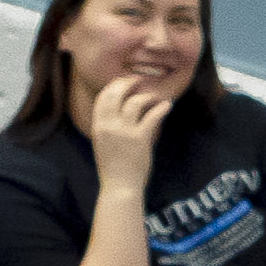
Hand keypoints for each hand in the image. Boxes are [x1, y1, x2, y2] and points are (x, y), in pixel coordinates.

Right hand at [80, 71, 173, 188]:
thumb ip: (110, 124)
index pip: (103, 97)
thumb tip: (124, 107)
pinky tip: (168, 105)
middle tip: (140, 80)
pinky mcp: (140, 138)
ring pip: (136, 102)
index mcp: (97, 125)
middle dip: (128, 83)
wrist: (120, 185)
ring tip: (157, 97)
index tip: (125, 81)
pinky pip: (153, 115)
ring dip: (148, 96)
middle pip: (116, 94)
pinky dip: (162, 107)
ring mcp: (124, 131)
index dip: (115, 85)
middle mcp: (108, 125)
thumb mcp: (104, 141)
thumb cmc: (114, 165)